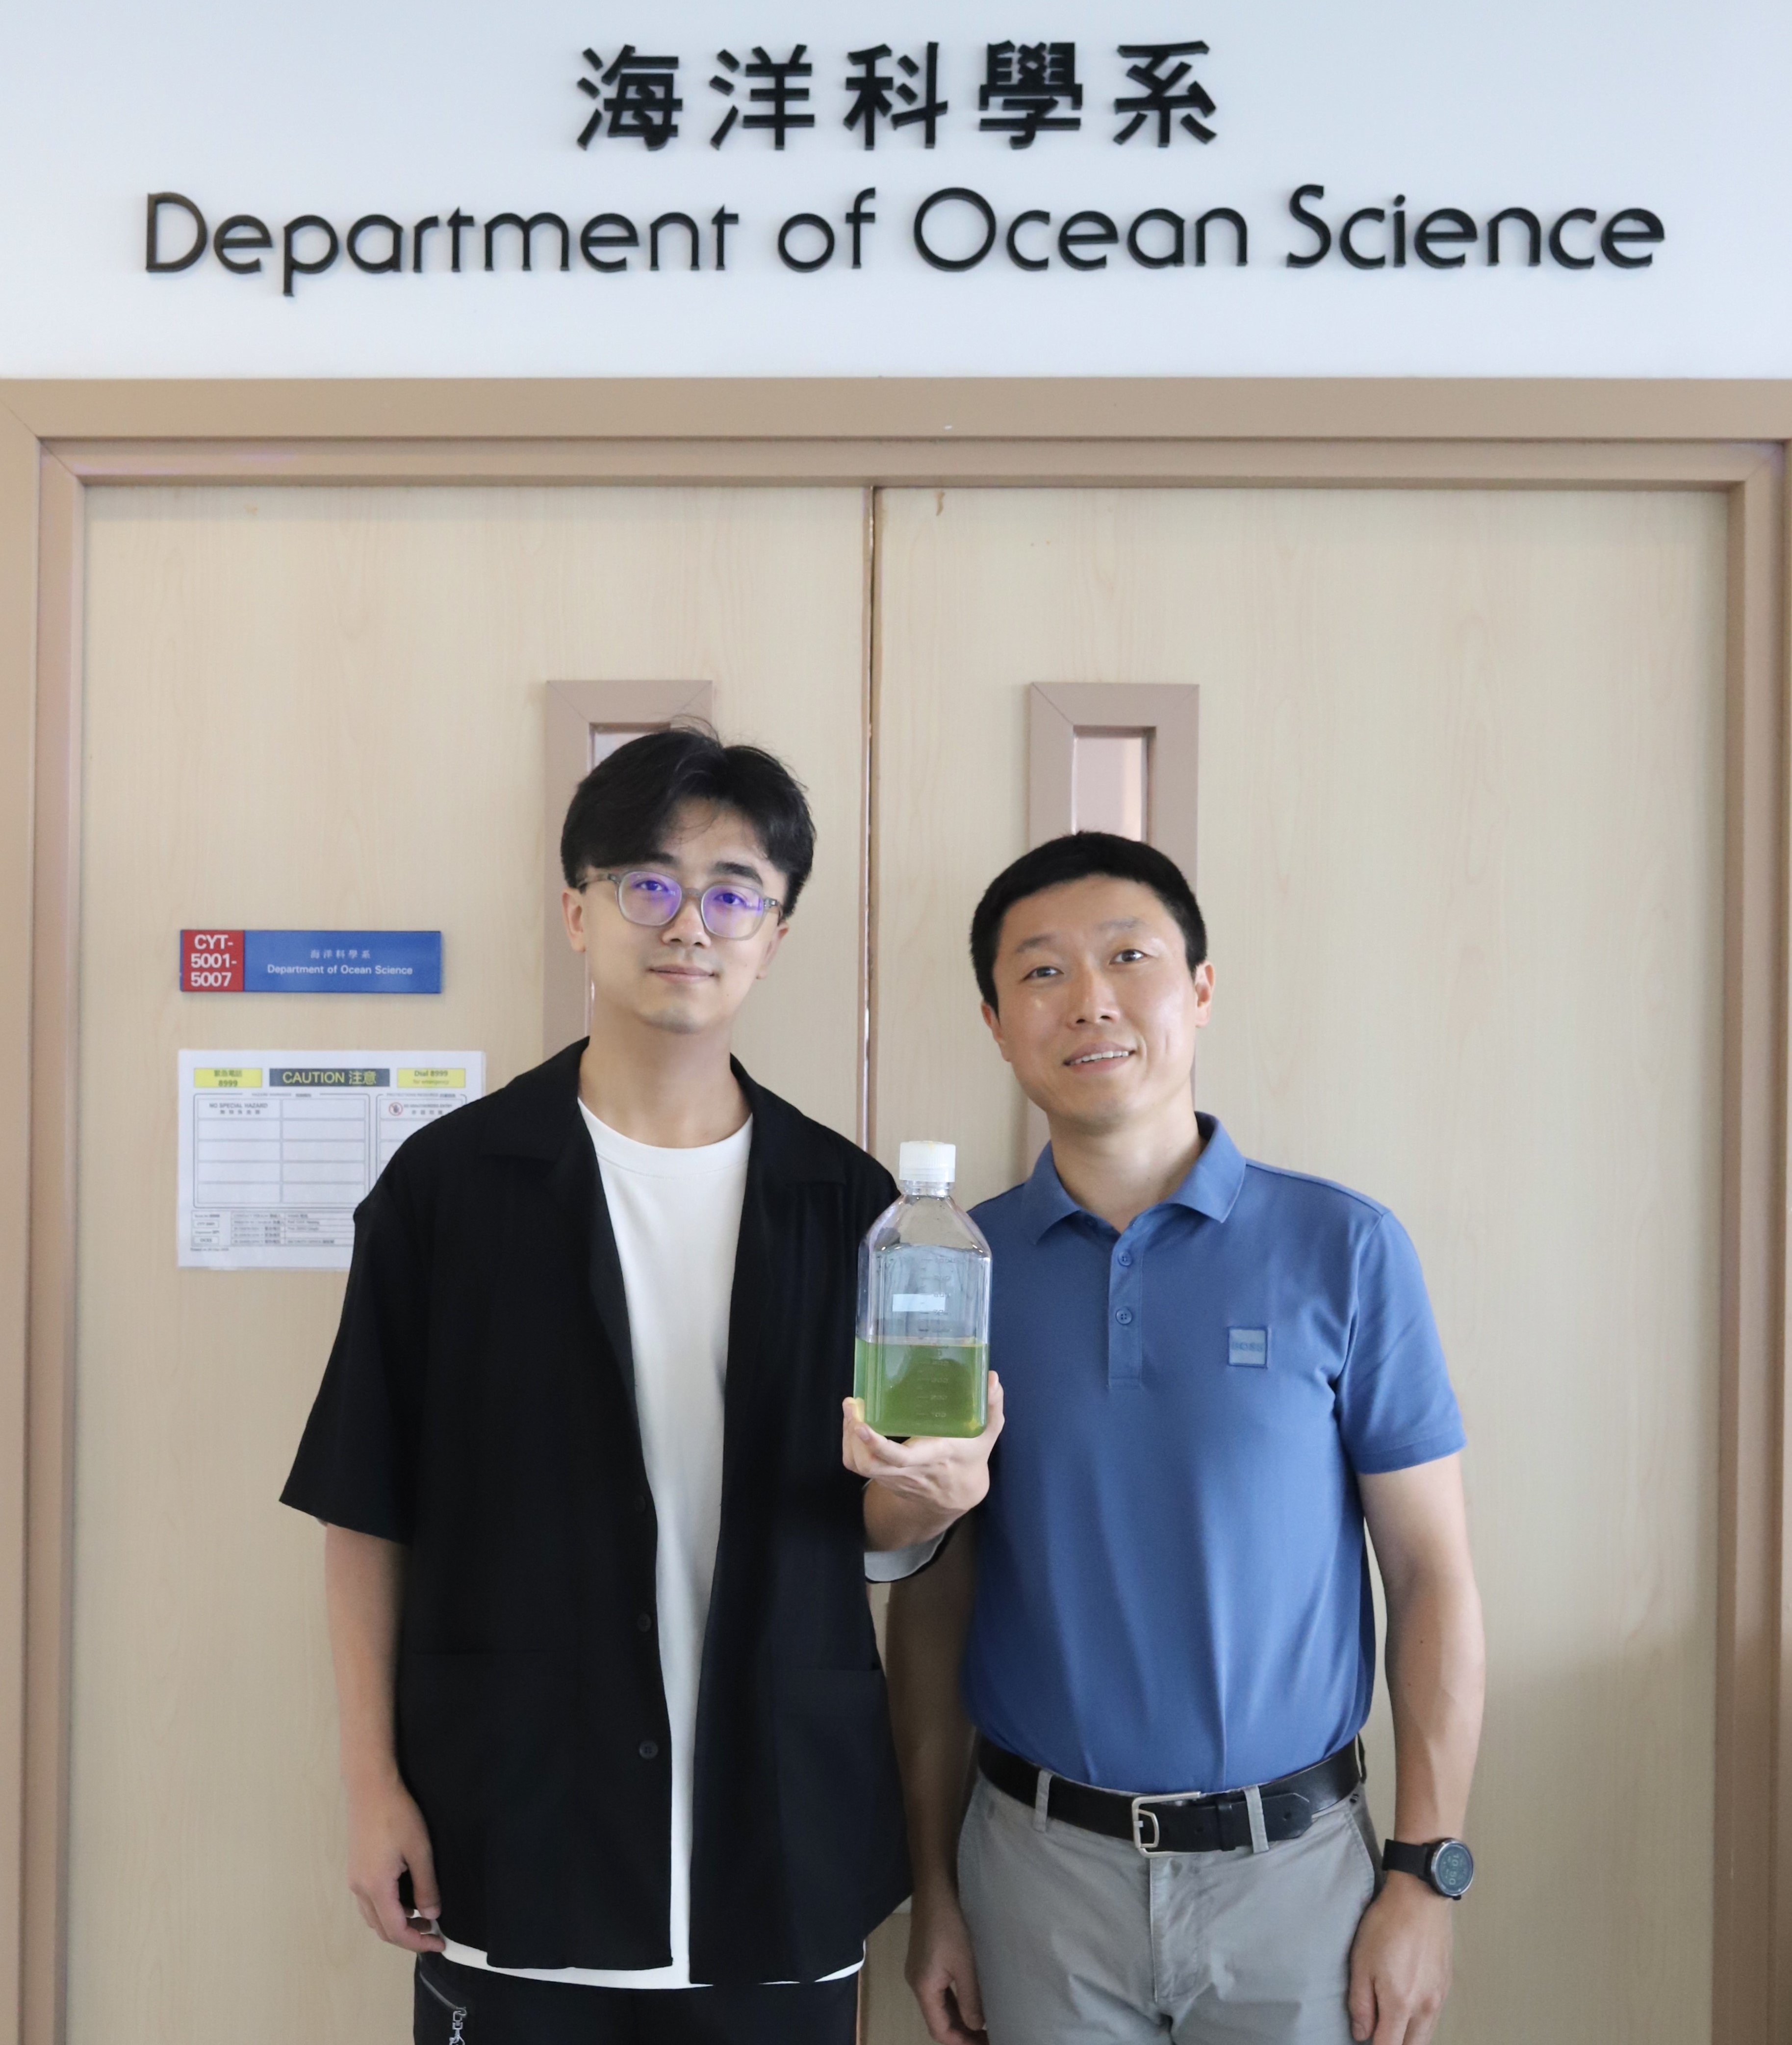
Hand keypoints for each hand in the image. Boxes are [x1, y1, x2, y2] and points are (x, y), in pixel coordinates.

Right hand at [344, 1770, 445, 1952]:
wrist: (370, 1788)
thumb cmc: (397, 1815)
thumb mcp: (419, 1850)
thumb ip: (426, 1886)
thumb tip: (431, 1914)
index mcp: (376, 1887)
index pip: (396, 1930)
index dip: (418, 1942)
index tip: (439, 1944)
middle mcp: (360, 1889)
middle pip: (382, 1929)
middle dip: (408, 1936)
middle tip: (433, 1933)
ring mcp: (355, 1879)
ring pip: (374, 1917)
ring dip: (397, 1924)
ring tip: (423, 1917)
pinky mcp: (356, 1869)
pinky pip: (370, 1902)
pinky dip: (388, 1910)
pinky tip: (406, 1898)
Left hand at [845, 1374, 1004, 1548]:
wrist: (958, 1494)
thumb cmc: (972, 1456)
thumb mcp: (987, 1433)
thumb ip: (991, 1406)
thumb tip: (992, 1378)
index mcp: (934, 1457)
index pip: (901, 1458)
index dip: (877, 1445)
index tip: (862, 1424)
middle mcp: (910, 1471)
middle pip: (870, 1464)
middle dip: (854, 1435)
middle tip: (852, 1405)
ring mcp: (894, 1478)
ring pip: (860, 1466)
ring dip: (848, 1439)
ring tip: (851, 1410)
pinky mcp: (885, 1479)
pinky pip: (859, 1466)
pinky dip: (850, 1447)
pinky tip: (853, 1425)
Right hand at [906, 1887, 987, 2044]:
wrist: (936, 1885)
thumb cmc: (951, 1923)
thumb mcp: (965, 1963)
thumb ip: (970, 1999)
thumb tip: (976, 2026)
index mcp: (923, 1987)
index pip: (939, 2029)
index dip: (961, 2043)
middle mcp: (917, 1981)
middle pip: (938, 2019)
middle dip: (962, 2032)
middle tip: (988, 2037)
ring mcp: (920, 1968)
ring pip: (939, 2004)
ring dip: (959, 2017)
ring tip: (984, 2024)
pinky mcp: (926, 1956)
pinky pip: (940, 1989)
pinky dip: (955, 2000)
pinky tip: (972, 1999)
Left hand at [1347, 1873, 1453, 2044]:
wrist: (1420, 1897)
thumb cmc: (1387, 1924)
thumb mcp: (1361, 1962)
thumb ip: (1361, 2004)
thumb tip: (1361, 2033)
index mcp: (1401, 2003)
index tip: (1364, 2040)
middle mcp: (1425, 2006)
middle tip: (1378, 2032)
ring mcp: (1439, 1997)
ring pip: (1426, 2035)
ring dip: (1408, 2036)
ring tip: (1389, 2021)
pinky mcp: (1446, 1985)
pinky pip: (1434, 2016)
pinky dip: (1420, 2021)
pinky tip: (1407, 2006)